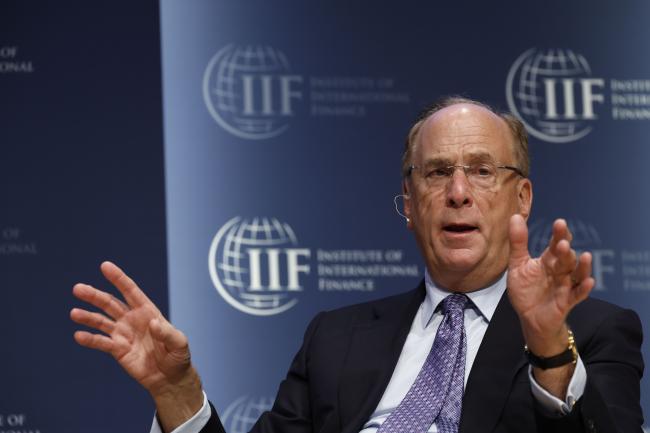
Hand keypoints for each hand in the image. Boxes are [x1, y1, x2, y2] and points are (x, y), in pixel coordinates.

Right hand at [70, 261, 202, 431]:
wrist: (170, 378)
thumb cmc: (177, 356)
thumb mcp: (179, 343)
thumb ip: (167, 333)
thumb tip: (153, 324)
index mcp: (148, 312)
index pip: (130, 291)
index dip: (118, 278)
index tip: (105, 266)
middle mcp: (132, 319)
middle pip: (111, 303)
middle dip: (95, 296)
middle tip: (78, 288)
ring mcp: (123, 334)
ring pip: (102, 321)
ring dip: (88, 317)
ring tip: (74, 313)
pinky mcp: (118, 350)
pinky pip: (102, 342)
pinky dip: (90, 339)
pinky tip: (79, 335)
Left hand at [507, 216, 593, 397]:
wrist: (529, 319)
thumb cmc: (526, 291)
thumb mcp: (517, 265)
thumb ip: (518, 243)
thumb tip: (515, 216)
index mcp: (548, 261)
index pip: (555, 245)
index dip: (559, 235)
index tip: (559, 223)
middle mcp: (559, 271)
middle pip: (566, 258)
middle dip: (566, 250)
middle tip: (563, 241)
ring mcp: (565, 286)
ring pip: (576, 274)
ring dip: (581, 266)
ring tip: (584, 256)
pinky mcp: (566, 302)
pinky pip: (577, 294)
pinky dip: (583, 288)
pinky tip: (589, 281)